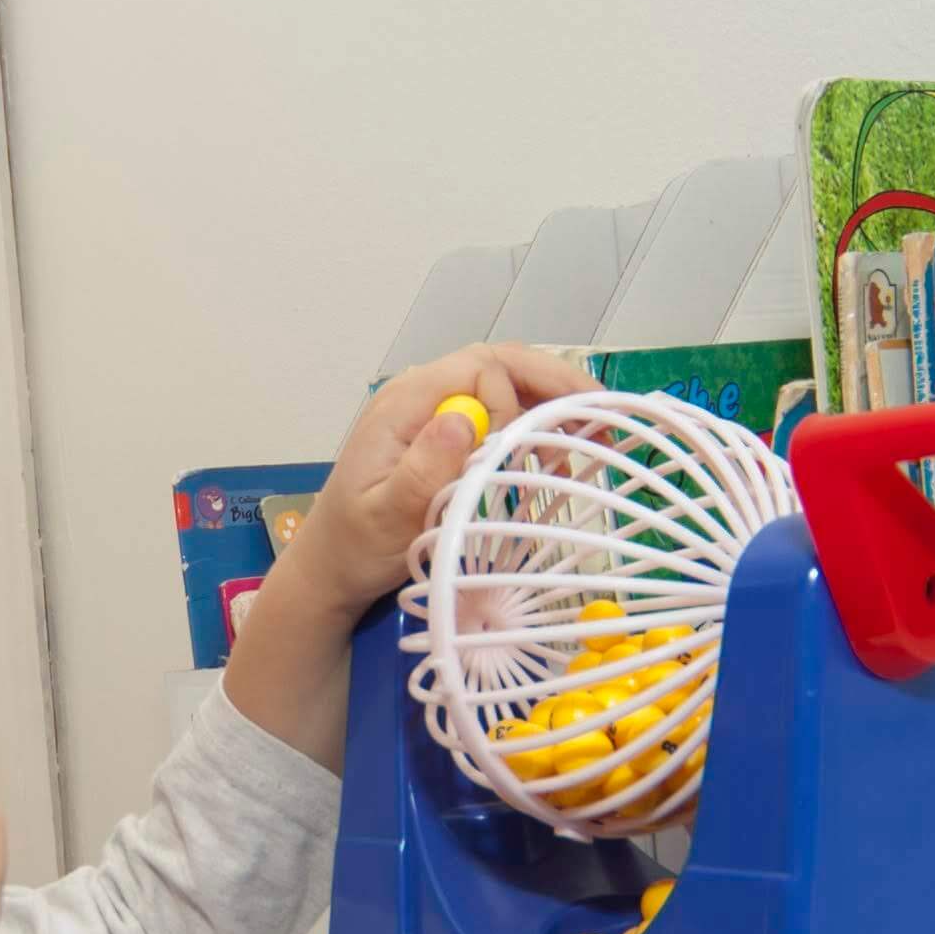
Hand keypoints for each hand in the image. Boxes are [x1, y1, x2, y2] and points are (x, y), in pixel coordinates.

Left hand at [280, 343, 599, 619]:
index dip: (517, 401)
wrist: (330, 569)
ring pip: (505, 385)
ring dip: (550, 405)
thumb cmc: (356, 547)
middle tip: (604, 414)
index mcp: (406, 403)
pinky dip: (533, 426)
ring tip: (594, 434)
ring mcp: (433, 411)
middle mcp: (421, 393)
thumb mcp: (387, 516)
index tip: (525, 452)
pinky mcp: (442, 434)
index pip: (482, 367)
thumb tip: (463, 417)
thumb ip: (423, 468)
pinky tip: (559, 455)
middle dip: (555, 384)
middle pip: (501, 364)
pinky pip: (497, 412)